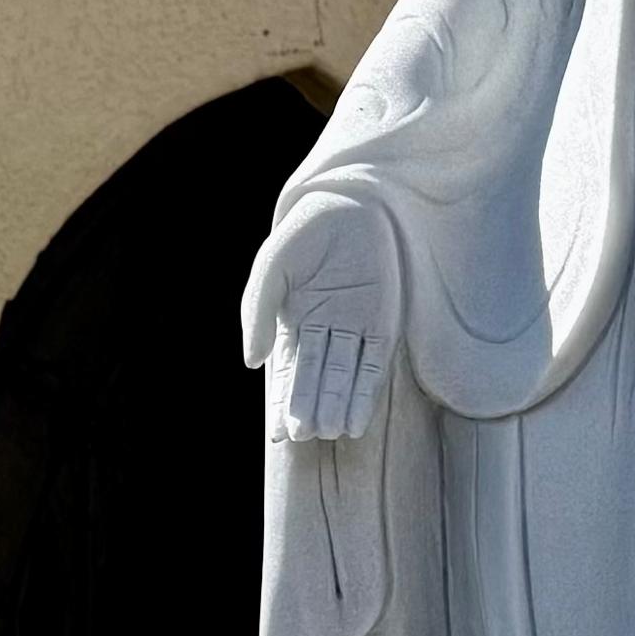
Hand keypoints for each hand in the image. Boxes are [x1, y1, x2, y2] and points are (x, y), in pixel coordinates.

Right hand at [246, 199, 400, 441]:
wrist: (352, 200)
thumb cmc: (305, 230)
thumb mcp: (272, 266)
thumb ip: (257, 312)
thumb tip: (250, 363)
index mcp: (293, 319)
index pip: (287, 370)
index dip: (282, 401)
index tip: (278, 433)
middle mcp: (324, 330)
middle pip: (315, 378)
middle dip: (309, 407)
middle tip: (304, 435)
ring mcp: (355, 329)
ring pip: (343, 378)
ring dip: (336, 406)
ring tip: (329, 433)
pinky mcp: (384, 325)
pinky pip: (373, 366)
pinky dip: (364, 393)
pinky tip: (356, 420)